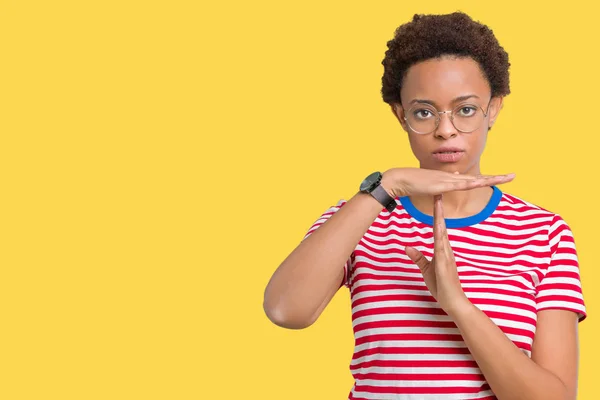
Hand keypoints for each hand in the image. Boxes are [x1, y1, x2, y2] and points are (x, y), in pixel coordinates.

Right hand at [381, 167, 514, 197]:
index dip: (488, 179)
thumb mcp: (433, 185)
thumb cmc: (414, 183)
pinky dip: (471, 184)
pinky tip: (481, 183)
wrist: (401, 179)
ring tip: (506, 178)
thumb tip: (456, 177)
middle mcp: (452, 177)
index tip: (502, 179)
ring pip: (474, 180)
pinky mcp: (440, 184)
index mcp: (451, 179)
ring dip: (491, 179)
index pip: (474, 179)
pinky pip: (459, 185)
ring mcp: (447, 180)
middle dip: (496, 178)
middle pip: (479, 178)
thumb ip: (445, 183)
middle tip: (513, 176)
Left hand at [405, 194, 469, 314]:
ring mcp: (446, 256)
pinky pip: (441, 248)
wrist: (454, 303)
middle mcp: (446, 249)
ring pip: (442, 232)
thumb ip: (418, 257)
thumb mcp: (426, 269)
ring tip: (438, 202)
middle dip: (440, 208)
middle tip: (439, 191)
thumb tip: (407, 246)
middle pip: (442, 224)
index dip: (437, 212)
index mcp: (442, 249)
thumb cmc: (442, 286)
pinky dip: (440, 237)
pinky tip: (438, 228)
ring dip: (440, 217)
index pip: (438, 227)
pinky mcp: (444, 265)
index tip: (436, 198)